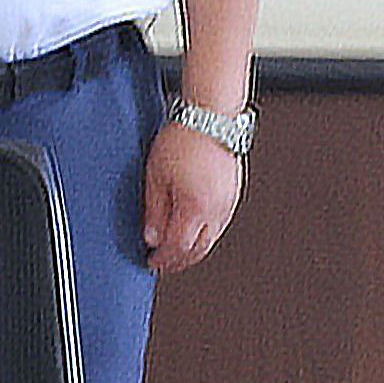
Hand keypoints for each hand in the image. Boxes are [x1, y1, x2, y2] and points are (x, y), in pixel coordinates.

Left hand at [141, 119, 242, 270]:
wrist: (212, 118)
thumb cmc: (183, 139)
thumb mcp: (156, 175)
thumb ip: (154, 209)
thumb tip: (151, 236)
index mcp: (195, 206)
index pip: (178, 246)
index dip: (164, 259)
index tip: (152, 262)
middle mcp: (216, 210)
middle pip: (198, 249)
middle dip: (179, 261)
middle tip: (163, 264)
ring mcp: (228, 203)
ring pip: (211, 240)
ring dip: (192, 250)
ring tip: (176, 252)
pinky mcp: (233, 196)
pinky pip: (219, 225)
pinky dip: (204, 235)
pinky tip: (193, 232)